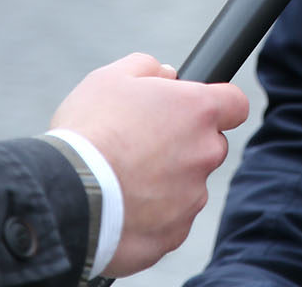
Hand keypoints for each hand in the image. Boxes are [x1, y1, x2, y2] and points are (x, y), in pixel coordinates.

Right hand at [49, 53, 249, 277]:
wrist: (66, 196)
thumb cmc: (89, 131)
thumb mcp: (110, 79)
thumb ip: (146, 68)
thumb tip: (166, 75)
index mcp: (196, 110)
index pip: (235, 103)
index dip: (217, 104)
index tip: (194, 110)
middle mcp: (204, 153)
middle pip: (210, 145)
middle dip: (185, 145)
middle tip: (143, 145)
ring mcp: (192, 197)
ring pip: (189, 185)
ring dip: (166, 182)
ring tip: (121, 180)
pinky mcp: (175, 233)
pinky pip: (170, 220)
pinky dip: (151, 215)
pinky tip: (119, 207)